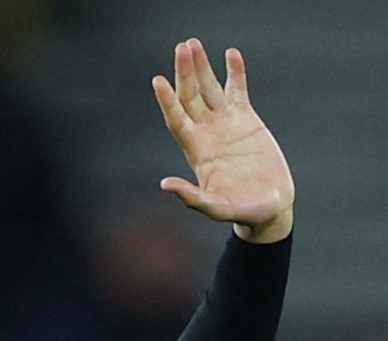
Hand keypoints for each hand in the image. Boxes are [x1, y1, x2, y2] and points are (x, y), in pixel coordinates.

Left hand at [153, 38, 293, 243]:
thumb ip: (191, 197)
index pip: (176, 119)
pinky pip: (237, 90)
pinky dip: (235, 72)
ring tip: (193, 44)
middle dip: (185, 72)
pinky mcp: (246, 119)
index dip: (167, 101)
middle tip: (182, 47)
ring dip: (201, 67)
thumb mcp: (216, 207)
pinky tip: (231, 53)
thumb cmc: (241, 211)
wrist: (269, 205)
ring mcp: (225, 124)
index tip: (157, 80)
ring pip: (209, 89)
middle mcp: (206, 132)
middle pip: (190, 97)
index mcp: (196, 150)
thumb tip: (165, 185)